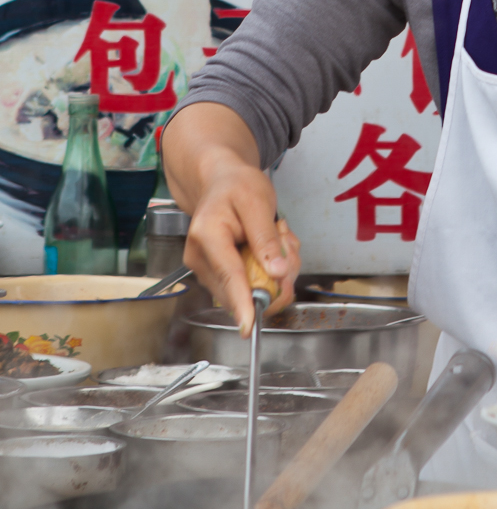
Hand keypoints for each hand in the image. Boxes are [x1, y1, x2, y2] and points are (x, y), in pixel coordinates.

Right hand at [183, 161, 301, 337]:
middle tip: (285, 239)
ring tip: (275, 236)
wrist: (221, 181)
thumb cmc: (236, 186)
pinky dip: (268, 269)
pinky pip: (250, 285)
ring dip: (275, 269)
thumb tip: (276, 273)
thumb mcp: (257, 202)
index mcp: (207, 235)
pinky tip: (268, 247)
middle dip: (276, 273)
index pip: (229, 275)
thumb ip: (265, 238)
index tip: (249, 326)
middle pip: (245, 287)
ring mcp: (207, 269)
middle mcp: (200, 257)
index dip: (242, 302)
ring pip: (251, 289)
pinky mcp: (217, 275)